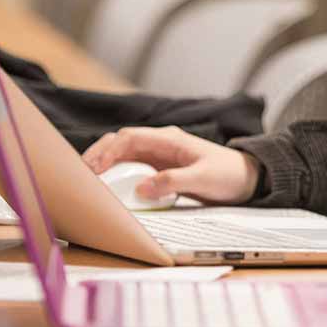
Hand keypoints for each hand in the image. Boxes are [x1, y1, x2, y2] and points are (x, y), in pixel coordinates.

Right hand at [80, 125, 260, 204]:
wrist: (247, 179)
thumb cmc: (228, 174)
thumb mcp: (203, 178)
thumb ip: (173, 181)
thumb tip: (141, 188)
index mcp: (169, 139)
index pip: (130, 138)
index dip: (109, 151)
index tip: (94, 168)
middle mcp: (160, 144)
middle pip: (120, 142)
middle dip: (98, 154)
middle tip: (79, 173)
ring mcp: (159, 156)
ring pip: (123, 155)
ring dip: (104, 164)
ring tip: (85, 181)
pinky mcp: (160, 170)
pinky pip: (132, 169)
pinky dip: (116, 175)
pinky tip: (106, 187)